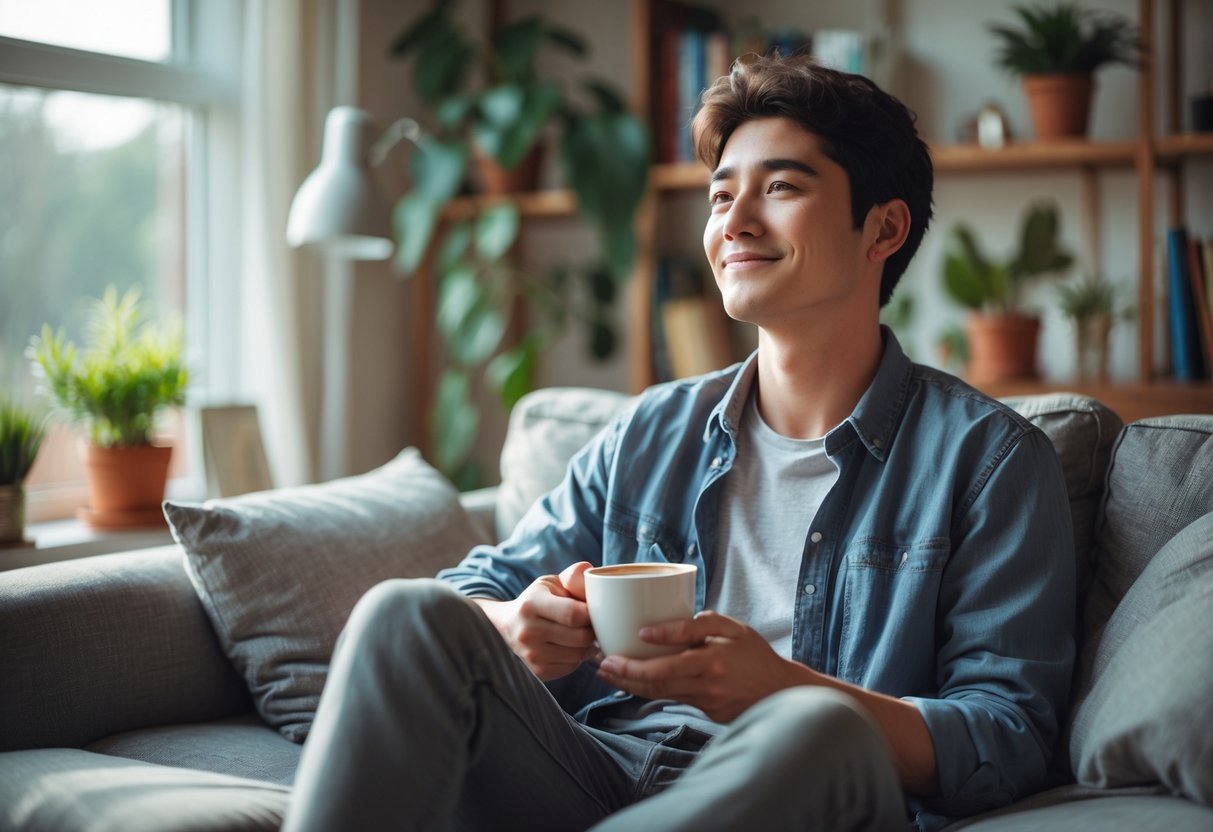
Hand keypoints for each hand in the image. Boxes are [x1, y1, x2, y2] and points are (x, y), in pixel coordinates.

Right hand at [474, 562, 596, 680]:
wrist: (505, 625)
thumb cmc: (536, 601)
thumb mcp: (551, 583)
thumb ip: (573, 577)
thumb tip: (590, 572)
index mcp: (532, 604)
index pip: (573, 614)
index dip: (592, 614)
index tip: (594, 610)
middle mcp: (528, 631)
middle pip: (580, 637)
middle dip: (593, 631)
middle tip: (593, 624)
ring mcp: (531, 655)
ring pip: (578, 655)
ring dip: (588, 646)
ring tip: (583, 634)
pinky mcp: (536, 672)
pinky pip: (570, 668)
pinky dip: (577, 659)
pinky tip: (571, 647)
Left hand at [595, 610, 802, 722]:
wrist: (782, 692)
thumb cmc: (756, 654)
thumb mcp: (733, 628)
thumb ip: (697, 625)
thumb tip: (654, 631)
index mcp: (712, 662)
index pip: (667, 666)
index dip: (639, 662)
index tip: (615, 651)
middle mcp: (706, 686)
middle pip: (656, 684)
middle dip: (624, 675)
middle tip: (600, 662)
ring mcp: (705, 703)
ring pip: (660, 694)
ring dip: (630, 684)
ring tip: (607, 671)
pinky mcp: (705, 712)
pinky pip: (672, 699)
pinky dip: (650, 689)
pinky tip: (634, 679)